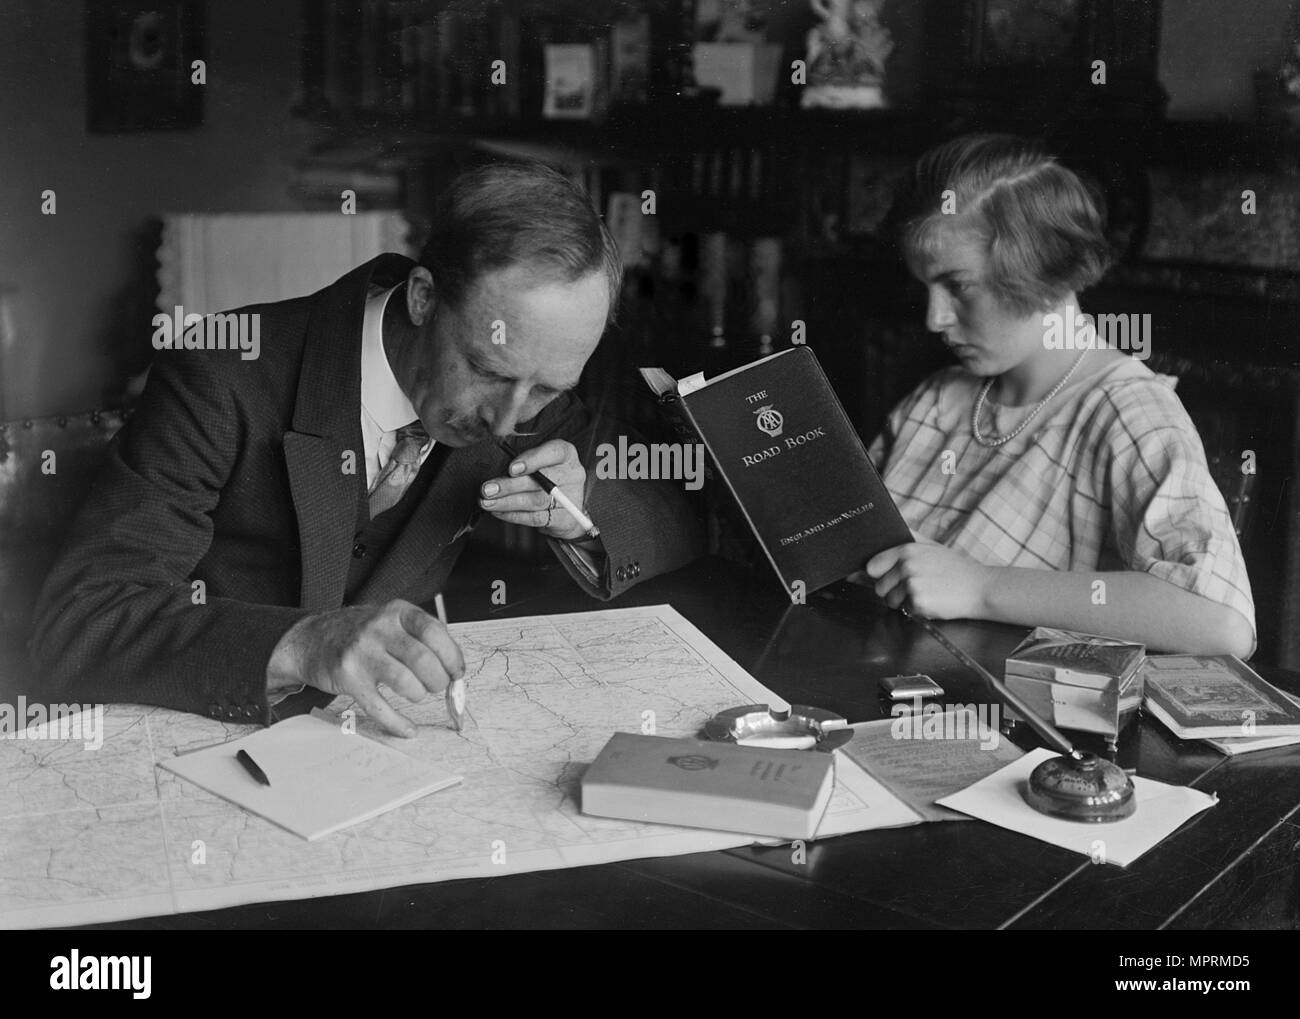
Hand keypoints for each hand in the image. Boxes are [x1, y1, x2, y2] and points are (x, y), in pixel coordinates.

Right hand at [267, 600, 464, 736]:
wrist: (310, 639)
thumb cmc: (359, 633)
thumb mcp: (390, 621)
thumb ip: (420, 638)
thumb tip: (454, 669)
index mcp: (397, 612)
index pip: (434, 631)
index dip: (451, 655)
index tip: (457, 672)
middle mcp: (379, 629)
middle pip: (422, 659)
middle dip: (437, 680)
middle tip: (437, 686)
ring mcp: (362, 653)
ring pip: (404, 681)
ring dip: (419, 694)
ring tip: (417, 694)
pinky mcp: (348, 678)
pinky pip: (379, 707)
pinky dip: (398, 723)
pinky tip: (408, 729)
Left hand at [478, 438, 591, 540]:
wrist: (565, 504)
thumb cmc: (545, 474)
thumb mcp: (537, 459)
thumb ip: (520, 454)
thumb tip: (495, 453)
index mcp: (566, 454)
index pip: (554, 452)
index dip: (532, 460)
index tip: (511, 468)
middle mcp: (572, 474)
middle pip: (541, 480)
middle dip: (510, 486)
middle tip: (488, 489)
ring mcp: (570, 498)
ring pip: (536, 501)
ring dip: (507, 502)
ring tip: (487, 502)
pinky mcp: (565, 519)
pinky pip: (536, 518)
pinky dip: (514, 515)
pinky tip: (498, 512)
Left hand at [862, 542, 991, 619]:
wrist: (982, 588)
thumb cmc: (956, 569)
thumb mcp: (932, 547)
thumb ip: (908, 539)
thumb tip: (889, 533)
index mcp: (907, 550)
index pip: (871, 566)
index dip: (878, 574)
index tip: (886, 577)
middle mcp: (906, 566)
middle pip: (879, 587)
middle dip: (892, 591)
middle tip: (914, 587)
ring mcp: (912, 585)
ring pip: (890, 601)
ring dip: (903, 602)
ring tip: (925, 593)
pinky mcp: (918, 602)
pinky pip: (906, 610)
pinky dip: (917, 610)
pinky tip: (933, 601)